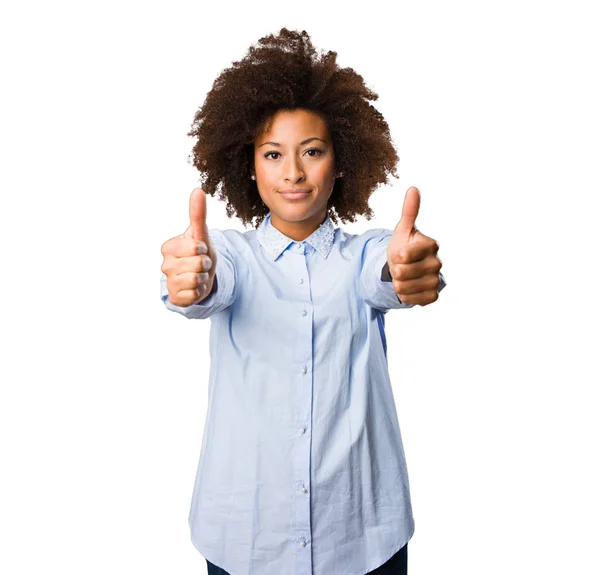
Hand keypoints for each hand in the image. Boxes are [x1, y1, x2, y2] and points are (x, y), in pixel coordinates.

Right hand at [160, 188, 216, 306]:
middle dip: (205, 264)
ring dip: (203, 278)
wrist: (200, 276)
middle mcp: (165, 265)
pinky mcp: (175, 298)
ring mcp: (168, 282)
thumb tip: (198, 190)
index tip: (199, 250)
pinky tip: (195, 287)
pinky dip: (199, 291)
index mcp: (168, 247)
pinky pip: (194, 295)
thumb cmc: (199, 253)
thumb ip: (198, 214)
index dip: (204, 249)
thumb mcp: (200, 234)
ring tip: (199, 274)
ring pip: (196, 279)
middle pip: (198, 264)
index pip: (195, 247)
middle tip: (201, 264)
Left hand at [386, 186, 442, 305]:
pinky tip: (407, 288)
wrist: (407, 269)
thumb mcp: (403, 230)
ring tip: (402, 277)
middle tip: (400, 267)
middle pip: (402, 272)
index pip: (404, 255)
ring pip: (405, 287)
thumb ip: (409, 211)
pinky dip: (404, 295)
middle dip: (395, 270)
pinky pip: (412, 300)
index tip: (399, 254)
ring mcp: (437, 280)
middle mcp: (437, 263)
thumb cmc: (404, 247)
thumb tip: (413, 189)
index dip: (395, 256)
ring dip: (398, 283)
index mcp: (431, 245)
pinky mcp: (433, 295)